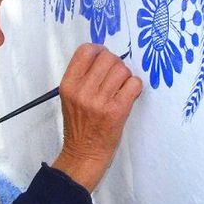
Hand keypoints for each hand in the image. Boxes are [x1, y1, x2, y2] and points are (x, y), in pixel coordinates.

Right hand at [52, 43, 141, 191]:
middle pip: (108, 57)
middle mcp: (82, 91)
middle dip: (115, 63)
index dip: (98, 50)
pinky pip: (134, 84)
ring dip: (126, 76)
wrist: (84, 154)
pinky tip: (129, 94)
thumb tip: (104, 55)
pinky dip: (135, 86)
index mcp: (69, 84)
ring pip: (122, 69)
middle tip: (115, 76)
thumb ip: (82, 76)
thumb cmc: (78, 124)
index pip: (85, 51)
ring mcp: (100, 101)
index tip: (103, 58)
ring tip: (121, 87)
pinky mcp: (117, 111)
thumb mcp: (70, 97)